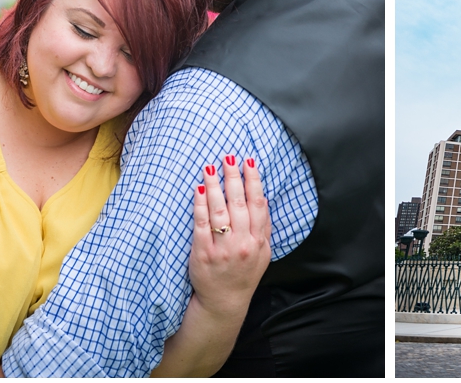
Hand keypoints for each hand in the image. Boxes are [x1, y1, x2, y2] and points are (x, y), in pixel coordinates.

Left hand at [189, 155, 270, 320]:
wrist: (225, 302)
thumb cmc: (244, 273)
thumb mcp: (263, 252)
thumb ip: (263, 227)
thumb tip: (261, 197)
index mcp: (259, 241)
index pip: (258, 204)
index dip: (254, 181)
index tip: (249, 162)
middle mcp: (243, 243)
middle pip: (238, 203)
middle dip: (233, 177)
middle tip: (228, 157)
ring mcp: (222, 249)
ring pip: (219, 210)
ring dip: (214, 186)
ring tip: (210, 168)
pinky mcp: (203, 254)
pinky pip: (201, 224)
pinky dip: (200, 205)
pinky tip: (198, 190)